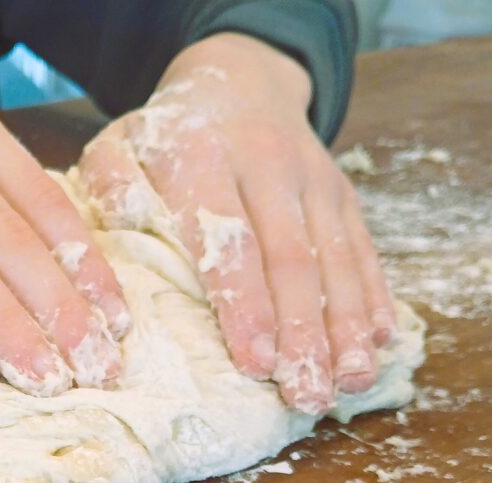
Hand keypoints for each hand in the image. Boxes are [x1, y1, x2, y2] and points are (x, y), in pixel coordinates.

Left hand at [79, 34, 395, 413]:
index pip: (230, 242)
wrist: (240, 78)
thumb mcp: (120, 145)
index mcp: (203, 160)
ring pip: (336, 259)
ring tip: (350, 381)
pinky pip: (363, 247)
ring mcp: (314, 179)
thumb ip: (109, 185)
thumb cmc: (168, 136)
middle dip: (304, 334)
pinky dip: (374, 295)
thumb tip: (121, 228)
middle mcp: (268, 167)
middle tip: (307, 395)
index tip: (256, 364)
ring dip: (348, 326)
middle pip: (292, 260)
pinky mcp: (343, 191)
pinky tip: (382, 341)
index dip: (245, 306)